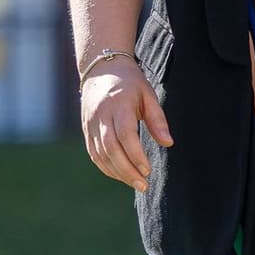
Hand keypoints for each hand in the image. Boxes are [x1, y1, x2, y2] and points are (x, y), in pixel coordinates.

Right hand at [80, 58, 171, 192]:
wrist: (101, 70)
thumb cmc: (130, 83)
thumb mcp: (148, 95)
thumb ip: (158, 120)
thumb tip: (168, 143)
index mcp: (118, 105)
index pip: (125, 136)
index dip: (136, 155)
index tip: (148, 169)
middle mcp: (100, 116)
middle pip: (111, 149)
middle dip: (127, 170)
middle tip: (143, 185)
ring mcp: (90, 124)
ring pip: (100, 154)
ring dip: (117, 172)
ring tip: (135, 183)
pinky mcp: (85, 130)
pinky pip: (93, 153)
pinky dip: (105, 167)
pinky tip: (119, 174)